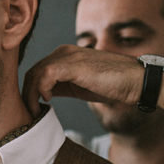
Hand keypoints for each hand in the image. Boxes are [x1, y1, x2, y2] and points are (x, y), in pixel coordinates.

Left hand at [22, 44, 143, 115]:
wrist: (136, 81)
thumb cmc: (112, 85)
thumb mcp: (79, 86)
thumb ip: (61, 86)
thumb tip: (43, 95)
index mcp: (64, 55)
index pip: (38, 70)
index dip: (30, 89)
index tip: (32, 107)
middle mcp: (63, 52)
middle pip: (33, 70)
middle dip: (27, 92)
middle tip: (30, 111)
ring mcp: (68, 56)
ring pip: (36, 72)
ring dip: (31, 93)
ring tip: (35, 110)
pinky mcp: (73, 64)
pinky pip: (46, 74)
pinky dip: (41, 89)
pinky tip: (47, 100)